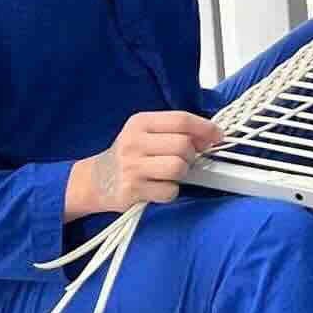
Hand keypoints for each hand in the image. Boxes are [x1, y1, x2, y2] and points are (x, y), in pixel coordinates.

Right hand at [67, 111, 221, 218]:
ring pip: (178, 168)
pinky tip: (160, 187)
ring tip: (172, 173)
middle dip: (192, 155)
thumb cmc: (128, 155)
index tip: (217, 136)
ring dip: (183, 173)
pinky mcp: (131, 191)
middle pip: (183, 145)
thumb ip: (175, 131)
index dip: (205, 128)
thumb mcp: (146, 133)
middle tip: (186, 159)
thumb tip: (210, 136)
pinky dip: (171, 191)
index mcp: (140, 123)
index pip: (181, 120)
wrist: (94, 181)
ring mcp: (131, 168)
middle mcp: (134, 143)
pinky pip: (169, 191)